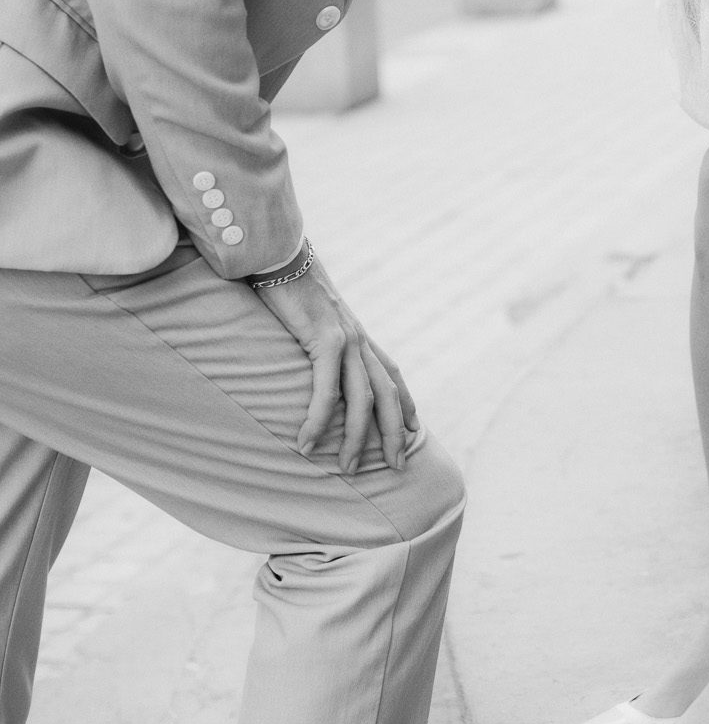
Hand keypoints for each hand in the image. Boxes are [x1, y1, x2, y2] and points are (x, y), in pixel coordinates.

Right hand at [255, 251, 418, 473]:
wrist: (278, 254)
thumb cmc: (288, 287)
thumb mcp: (310, 319)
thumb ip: (318, 340)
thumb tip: (310, 359)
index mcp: (357, 334)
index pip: (391, 373)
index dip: (405, 402)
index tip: (415, 430)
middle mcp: (358, 338)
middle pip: (387, 393)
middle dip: (393, 432)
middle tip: (397, 466)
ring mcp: (345, 337)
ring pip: (361, 398)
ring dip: (356, 437)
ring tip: (348, 468)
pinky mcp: (324, 337)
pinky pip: (326, 388)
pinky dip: (319, 419)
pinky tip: (309, 443)